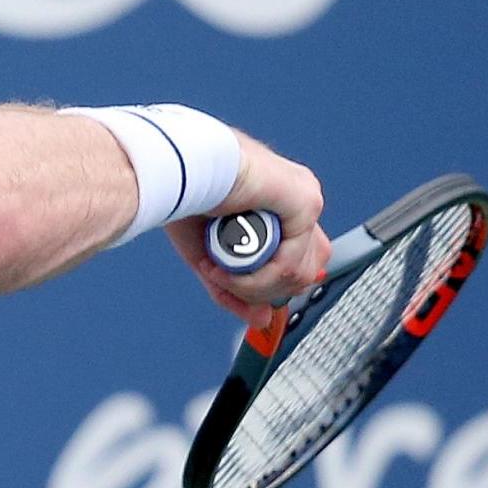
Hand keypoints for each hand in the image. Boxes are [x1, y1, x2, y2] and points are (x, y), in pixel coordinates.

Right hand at [166, 132, 330, 325]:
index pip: (300, 260)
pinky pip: (290, 263)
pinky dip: (257, 278)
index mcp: (282, 208)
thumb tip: (262, 320)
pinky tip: (227, 270)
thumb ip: (236, 289)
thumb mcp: (211, 257)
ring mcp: (306, 202)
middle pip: (307, 270)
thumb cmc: (186, 197)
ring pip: (299, 273)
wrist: (179, 167)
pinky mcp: (304, 203)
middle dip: (265, 288)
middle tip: (226, 281)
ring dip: (255, 285)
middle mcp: (300, 204)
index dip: (272, 283)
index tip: (240, 288)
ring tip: (219, 273)